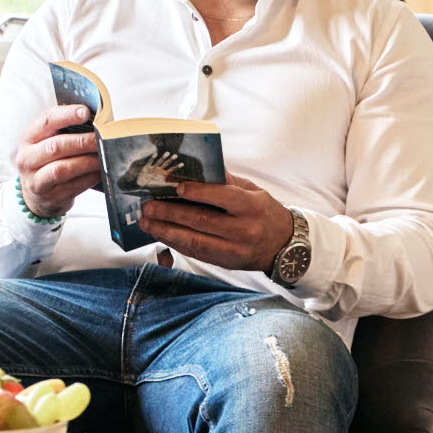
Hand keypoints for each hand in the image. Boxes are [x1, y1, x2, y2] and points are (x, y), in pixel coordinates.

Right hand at [15, 104, 100, 216]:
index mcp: (28, 138)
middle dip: (82, 141)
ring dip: (86, 162)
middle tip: (100, 138)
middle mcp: (27, 159)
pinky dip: (89, 178)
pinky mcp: (49, 197)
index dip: (67, 115)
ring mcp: (36, 180)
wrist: (36, 196)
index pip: (47, 121)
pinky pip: (72, 186)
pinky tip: (99, 172)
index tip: (85, 112)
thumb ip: (64, 130)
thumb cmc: (47, 162)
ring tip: (101, 156)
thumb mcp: (46, 143)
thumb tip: (96, 119)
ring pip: (62, 169)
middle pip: (55, 147)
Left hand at [140, 173, 291, 272]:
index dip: (199, 192)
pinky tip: (162, 234)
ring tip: (147, 222)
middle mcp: (245, 230)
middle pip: (202, 221)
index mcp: (252, 206)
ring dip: (167, 231)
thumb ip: (227, 182)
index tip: (177, 187)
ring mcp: (235, 250)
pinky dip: (176, 243)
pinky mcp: (226, 263)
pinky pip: (197, 253)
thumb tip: (197, 169)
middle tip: (149, 206)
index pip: (223, 197)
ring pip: (195, 241)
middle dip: (171, 213)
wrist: (285, 246)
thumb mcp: (254, 192)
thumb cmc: (265, 213)